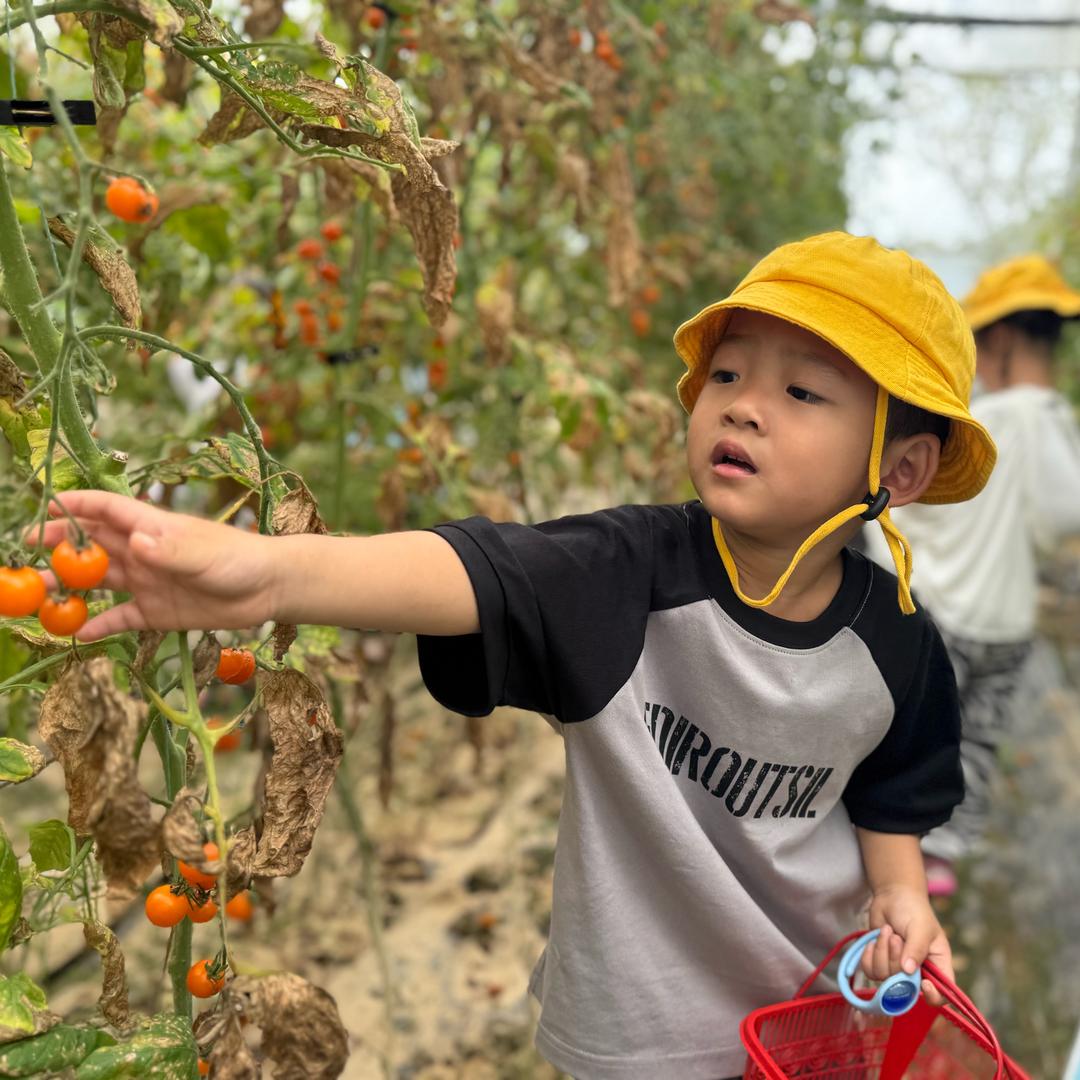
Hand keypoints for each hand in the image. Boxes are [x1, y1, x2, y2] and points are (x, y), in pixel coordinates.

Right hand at [25, 491, 279, 640]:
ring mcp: (148, 582)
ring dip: (68, 588)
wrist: (269, 589)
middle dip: (57, 546)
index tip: (42, 509)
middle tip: (23, 555)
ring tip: (36, 598)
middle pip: (91, 545)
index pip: (106, 509)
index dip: (74, 506)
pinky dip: (98, 625)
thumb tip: (136, 542)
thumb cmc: (240, 559)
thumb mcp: (205, 554)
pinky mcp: (157, 611)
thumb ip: (170, 550)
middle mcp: (143, 552)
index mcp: (152, 527)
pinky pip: (120, 618)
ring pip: (97, 582)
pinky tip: (76, 634)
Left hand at [863, 884, 953, 1006]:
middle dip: (895, 959)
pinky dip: (868, 955)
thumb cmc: (913, 910)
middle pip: (905, 987)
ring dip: (881, 952)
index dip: (933, 996)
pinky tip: (873, 940)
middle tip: (896, 937)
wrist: (892, 896)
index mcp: (938, 966)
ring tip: (887, 932)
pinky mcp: (880, 963)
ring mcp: (897, 970)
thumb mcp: (920, 927)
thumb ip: (916, 949)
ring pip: (884, 978)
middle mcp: (919, 973)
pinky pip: (870, 972)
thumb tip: (907, 971)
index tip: (922, 982)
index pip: (942, 994)